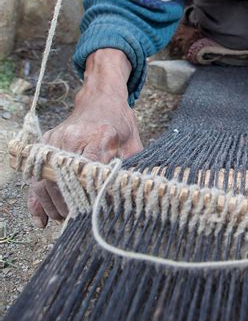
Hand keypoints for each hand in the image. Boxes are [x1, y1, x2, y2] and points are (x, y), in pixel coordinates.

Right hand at [28, 49, 142, 227]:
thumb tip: (138, 193)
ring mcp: (55, 140)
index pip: (90, 172)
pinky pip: (37, 176)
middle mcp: (72, 136)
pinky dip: (38, 200)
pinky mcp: (45, 144)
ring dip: (55, 206)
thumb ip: (133, 168)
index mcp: (98, 135)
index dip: (92, 195)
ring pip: (46, 182)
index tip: (97, 211)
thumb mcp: (133, 142)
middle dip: (72, 206)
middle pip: (64, 181)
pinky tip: (42, 218)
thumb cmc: (119, 122)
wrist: (100, 99)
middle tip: (81, 220)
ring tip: (68, 218)